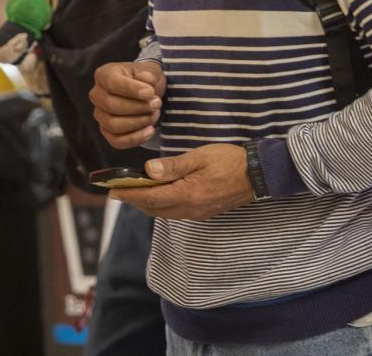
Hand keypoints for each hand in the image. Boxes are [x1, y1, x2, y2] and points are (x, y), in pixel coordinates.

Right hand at [89, 60, 164, 148]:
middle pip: (111, 106)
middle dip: (138, 107)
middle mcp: (97, 95)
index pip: (112, 83)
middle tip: (157, 104)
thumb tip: (147, 84)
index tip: (150, 93)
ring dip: (138, 122)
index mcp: (103, 75)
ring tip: (154, 115)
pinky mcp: (106, 131)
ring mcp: (100, 115)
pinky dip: (135, 138)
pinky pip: (117, 141)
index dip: (132, 89)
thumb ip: (148, 75)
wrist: (145, 93)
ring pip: (114, 125)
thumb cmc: (144, 80)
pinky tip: (150, 130)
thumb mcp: (149, 71)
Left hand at [111, 144, 253, 219]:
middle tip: (118, 192)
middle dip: (135, 201)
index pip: (150, 197)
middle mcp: (191, 209)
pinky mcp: (204, 212)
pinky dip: (162, 205)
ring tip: (133, 193)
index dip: (129, 194)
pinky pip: (176, 212)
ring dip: (147, 204)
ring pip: (165, 212)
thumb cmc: (229, 160)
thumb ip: (173, 165)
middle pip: (155, 208)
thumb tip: (148, 170)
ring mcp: (198, 213)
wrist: (258, 175)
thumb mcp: (200, 157)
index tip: (112, 192)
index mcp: (187, 194)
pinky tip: (159, 195)